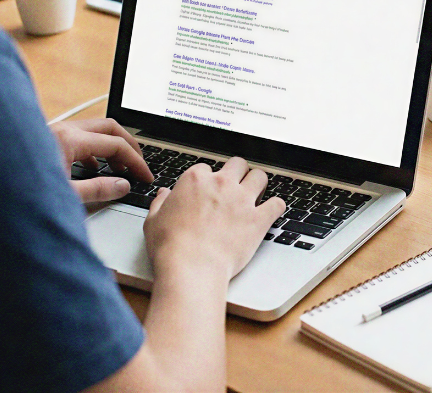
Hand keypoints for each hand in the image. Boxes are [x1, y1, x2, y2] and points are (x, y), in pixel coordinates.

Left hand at [50, 118, 153, 203]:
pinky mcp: (47, 140)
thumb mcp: (65, 194)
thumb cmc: (17, 191)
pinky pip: (79, 137)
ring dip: (111, 146)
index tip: (144, 176)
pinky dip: (93, 149)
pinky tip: (94, 166)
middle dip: (128, 146)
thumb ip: (97, 190)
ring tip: (118, 167)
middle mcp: (63, 130)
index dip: (135, 161)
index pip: (116, 145)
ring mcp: (54, 133)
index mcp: (69, 139)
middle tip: (138, 164)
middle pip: (109, 128)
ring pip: (94, 131)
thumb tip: (122, 186)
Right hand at [144, 158, 285, 279]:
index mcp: (195, 180)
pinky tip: (270, 212)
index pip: (207, 168)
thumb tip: (164, 194)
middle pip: (238, 164)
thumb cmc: (171, 247)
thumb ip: (160, 203)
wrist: (192, 267)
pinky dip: (275, 207)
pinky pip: (277, 203)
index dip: (208, 181)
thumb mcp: (154, 221)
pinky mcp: (258, 218)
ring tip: (255, 195)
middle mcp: (222, 184)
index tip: (208, 191)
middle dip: (238, 174)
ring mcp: (242, 200)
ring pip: (260, 176)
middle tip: (236, 187)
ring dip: (258, 184)